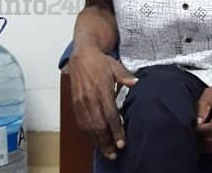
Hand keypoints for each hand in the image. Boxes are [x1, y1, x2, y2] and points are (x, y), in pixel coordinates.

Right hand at [68, 46, 137, 160]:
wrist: (81, 57)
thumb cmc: (100, 62)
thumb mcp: (115, 66)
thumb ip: (126, 77)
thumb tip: (136, 82)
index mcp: (102, 89)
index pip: (110, 114)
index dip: (116, 130)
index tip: (122, 142)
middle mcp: (90, 98)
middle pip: (99, 125)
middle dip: (107, 141)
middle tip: (115, 154)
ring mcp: (81, 103)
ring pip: (89, 127)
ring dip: (98, 142)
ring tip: (107, 152)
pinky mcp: (75, 105)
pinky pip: (81, 124)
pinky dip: (88, 135)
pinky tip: (95, 141)